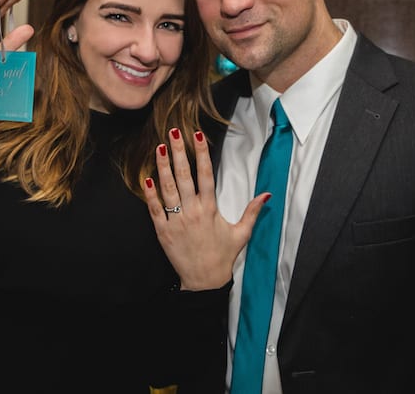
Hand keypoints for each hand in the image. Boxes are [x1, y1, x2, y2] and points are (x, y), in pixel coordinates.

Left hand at [142, 128, 268, 290]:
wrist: (204, 281)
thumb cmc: (223, 257)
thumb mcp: (242, 234)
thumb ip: (252, 212)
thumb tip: (267, 194)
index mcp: (211, 209)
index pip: (206, 174)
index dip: (201, 153)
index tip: (197, 135)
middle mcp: (193, 211)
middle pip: (184, 175)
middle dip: (178, 152)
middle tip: (173, 132)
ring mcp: (177, 221)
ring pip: (168, 188)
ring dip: (162, 166)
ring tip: (159, 147)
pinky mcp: (163, 231)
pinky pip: (155, 209)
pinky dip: (150, 193)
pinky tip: (146, 177)